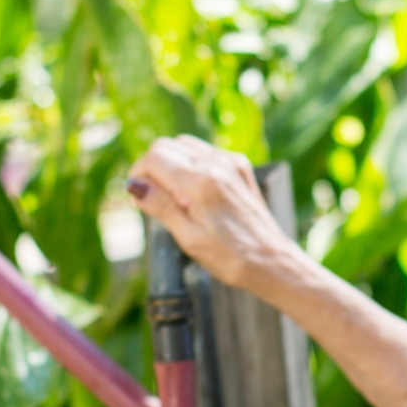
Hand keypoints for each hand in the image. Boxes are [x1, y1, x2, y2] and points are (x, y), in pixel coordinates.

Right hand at [127, 136, 301, 293]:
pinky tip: (194, 192)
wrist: (272, 261)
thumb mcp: (189, 238)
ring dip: (171, 164)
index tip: (138, 197)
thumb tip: (134, 185)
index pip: (154, 157)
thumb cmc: (231, 258)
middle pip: (167, 146)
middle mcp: (217, 164)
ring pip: (184, 145)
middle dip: (152, 168)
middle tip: (154, 200)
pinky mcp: (240, 167)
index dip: (139, 174)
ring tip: (175, 198)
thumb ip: (161, 206)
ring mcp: (230, 163)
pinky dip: (191, 164)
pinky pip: (205, 152)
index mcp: (201, 183)